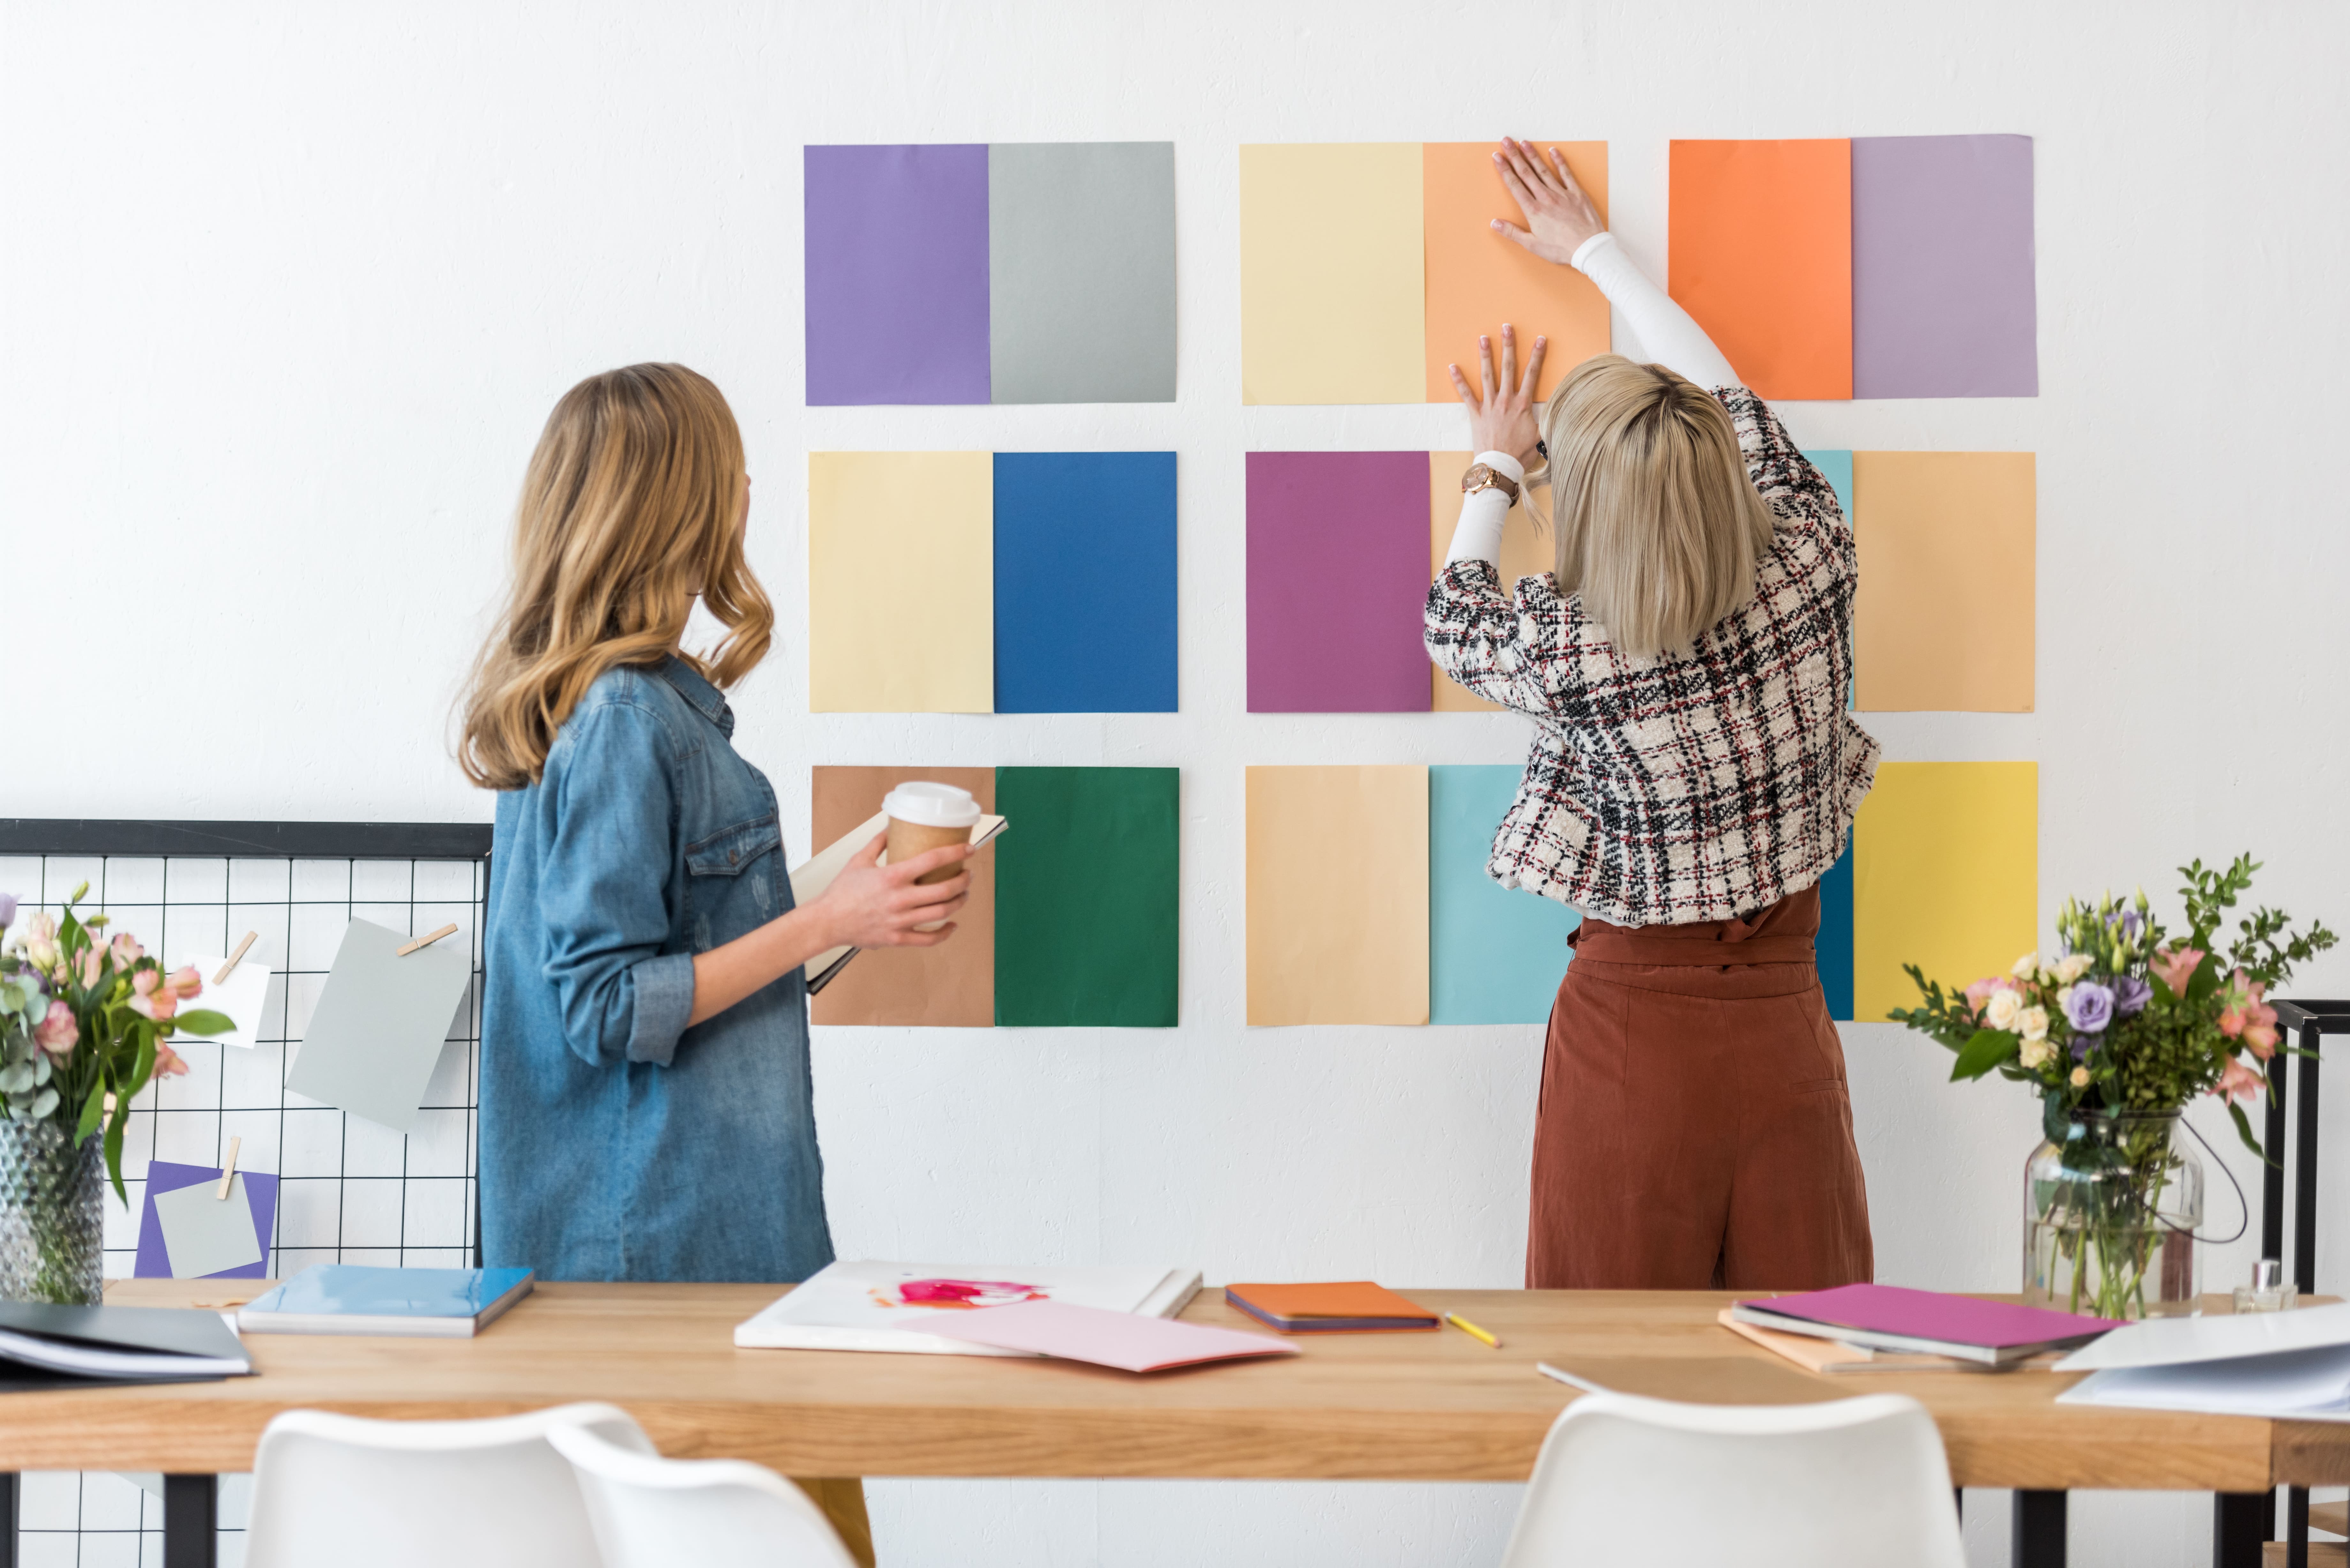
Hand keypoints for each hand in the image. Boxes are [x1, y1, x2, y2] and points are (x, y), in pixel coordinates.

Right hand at [808, 832, 971, 949]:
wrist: (826, 922)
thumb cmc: (841, 891)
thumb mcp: (859, 860)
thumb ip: (878, 843)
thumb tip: (890, 827)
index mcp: (892, 876)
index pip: (932, 860)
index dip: (955, 853)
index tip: (969, 850)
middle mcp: (899, 899)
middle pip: (944, 889)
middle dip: (963, 881)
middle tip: (968, 875)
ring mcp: (900, 921)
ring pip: (941, 913)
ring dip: (959, 902)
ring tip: (963, 895)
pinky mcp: (897, 938)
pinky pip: (928, 939)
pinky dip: (945, 933)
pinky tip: (952, 925)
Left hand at [1446, 324, 1546, 468]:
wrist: (1500, 467)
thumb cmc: (1521, 455)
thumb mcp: (1541, 436)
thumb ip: (1548, 419)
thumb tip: (1556, 409)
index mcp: (1523, 404)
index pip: (1532, 374)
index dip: (1537, 355)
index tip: (1540, 339)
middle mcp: (1506, 400)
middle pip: (1509, 368)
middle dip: (1509, 346)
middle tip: (1507, 328)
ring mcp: (1490, 406)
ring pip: (1488, 376)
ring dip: (1485, 355)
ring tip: (1483, 338)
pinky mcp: (1476, 415)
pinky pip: (1466, 395)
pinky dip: (1459, 381)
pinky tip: (1452, 367)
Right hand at [1490, 138, 1604, 264]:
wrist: (1587, 248)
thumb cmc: (1561, 249)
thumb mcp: (1532, 245)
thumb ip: (1512, 232)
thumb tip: (1495, 223)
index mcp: (1533, 210)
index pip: (1515, 185)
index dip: (1504, 169)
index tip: (1497, 156)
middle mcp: (1546, 197)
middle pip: (1526, 173)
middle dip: (1514, 155)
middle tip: (1506, 141)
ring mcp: (1562, 193)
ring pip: (1544, 170)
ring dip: (1532, 155)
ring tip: (1523, 142)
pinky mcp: (1577, 194)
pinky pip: (1567, 174)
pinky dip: (1560, 161)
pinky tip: (1553, 151)